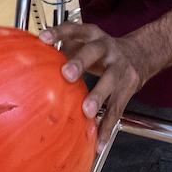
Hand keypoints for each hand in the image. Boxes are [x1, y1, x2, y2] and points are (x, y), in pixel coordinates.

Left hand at [40, 23, 151, 150]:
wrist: (141, 54)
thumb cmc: (101, 50)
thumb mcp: (84, 42)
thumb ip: (62, 49)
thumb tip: (30, 62)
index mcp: (92, 35)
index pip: (73, 29)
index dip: (59, 33)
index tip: (43, 38)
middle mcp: (107, 48)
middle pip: (93, 52)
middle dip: (81, 62)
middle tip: (67, 74)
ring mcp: (120, 67)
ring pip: (110, 81)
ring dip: (98, 96)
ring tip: (87, 111)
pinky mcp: (128, 88)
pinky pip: (117, 109)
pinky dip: (107, 126)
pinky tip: (99, 141)